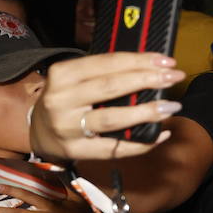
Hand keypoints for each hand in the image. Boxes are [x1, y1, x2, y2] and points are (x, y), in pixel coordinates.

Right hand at [29, 52, 184, 160]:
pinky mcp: (77, 151)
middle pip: (111, 87)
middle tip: (174, 78)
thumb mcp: (74, 78)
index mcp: (62, 75)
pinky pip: (114, 149)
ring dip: (146, 112)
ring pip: (112, 118)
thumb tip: (150, 67)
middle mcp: (62, 100)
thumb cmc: (66, 99)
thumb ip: (104, 71)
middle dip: (147, 80)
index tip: (167, 61)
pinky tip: (161, 135)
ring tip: (171, 106)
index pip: (107, 63)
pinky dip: (141, 144)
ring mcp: (68, 128)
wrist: (38, 132)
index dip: (140, 61)